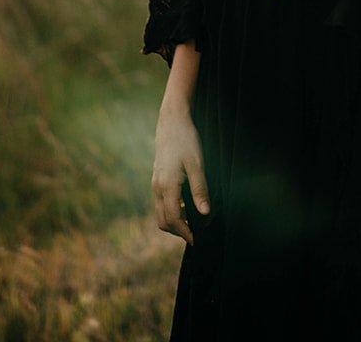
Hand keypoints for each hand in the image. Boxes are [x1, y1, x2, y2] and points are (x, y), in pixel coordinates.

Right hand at [152, 104, 209, 244]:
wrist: (172, 120)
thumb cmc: (186, 140)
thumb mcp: (198, 163)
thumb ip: (200, 189)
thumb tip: (205, 213)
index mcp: (167, 186)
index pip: (173, 219)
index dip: (185, 232)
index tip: (196, 239)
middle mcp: (157, 187)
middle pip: (163, 221)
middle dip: (178, 231)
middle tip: (195, 233)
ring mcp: (155, 183)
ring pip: (159, 213)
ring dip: (173, 222)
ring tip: (191, 222)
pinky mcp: (156, 178)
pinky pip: (160, 203)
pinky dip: (170, 211)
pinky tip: (185, 206)